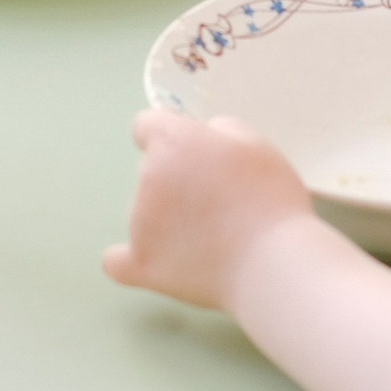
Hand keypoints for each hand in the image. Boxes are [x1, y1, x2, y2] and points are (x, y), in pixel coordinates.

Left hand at [102, 110, 318, 310]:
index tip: (193, 153)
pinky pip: (117, 261)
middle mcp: (146, 177)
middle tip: (219, 202)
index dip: (171, 137)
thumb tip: (203, 141)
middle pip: (150, 171)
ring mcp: (138, 223)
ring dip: (167, 219)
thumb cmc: (269, 199)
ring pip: (144, 212)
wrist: (272, 264)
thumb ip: (219, 131)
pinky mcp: (141, 264)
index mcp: (171, 142)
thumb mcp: (255, 143)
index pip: (146, 126)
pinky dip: (131, 259)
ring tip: (213, 239)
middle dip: (176, 180)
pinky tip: (154, 259)